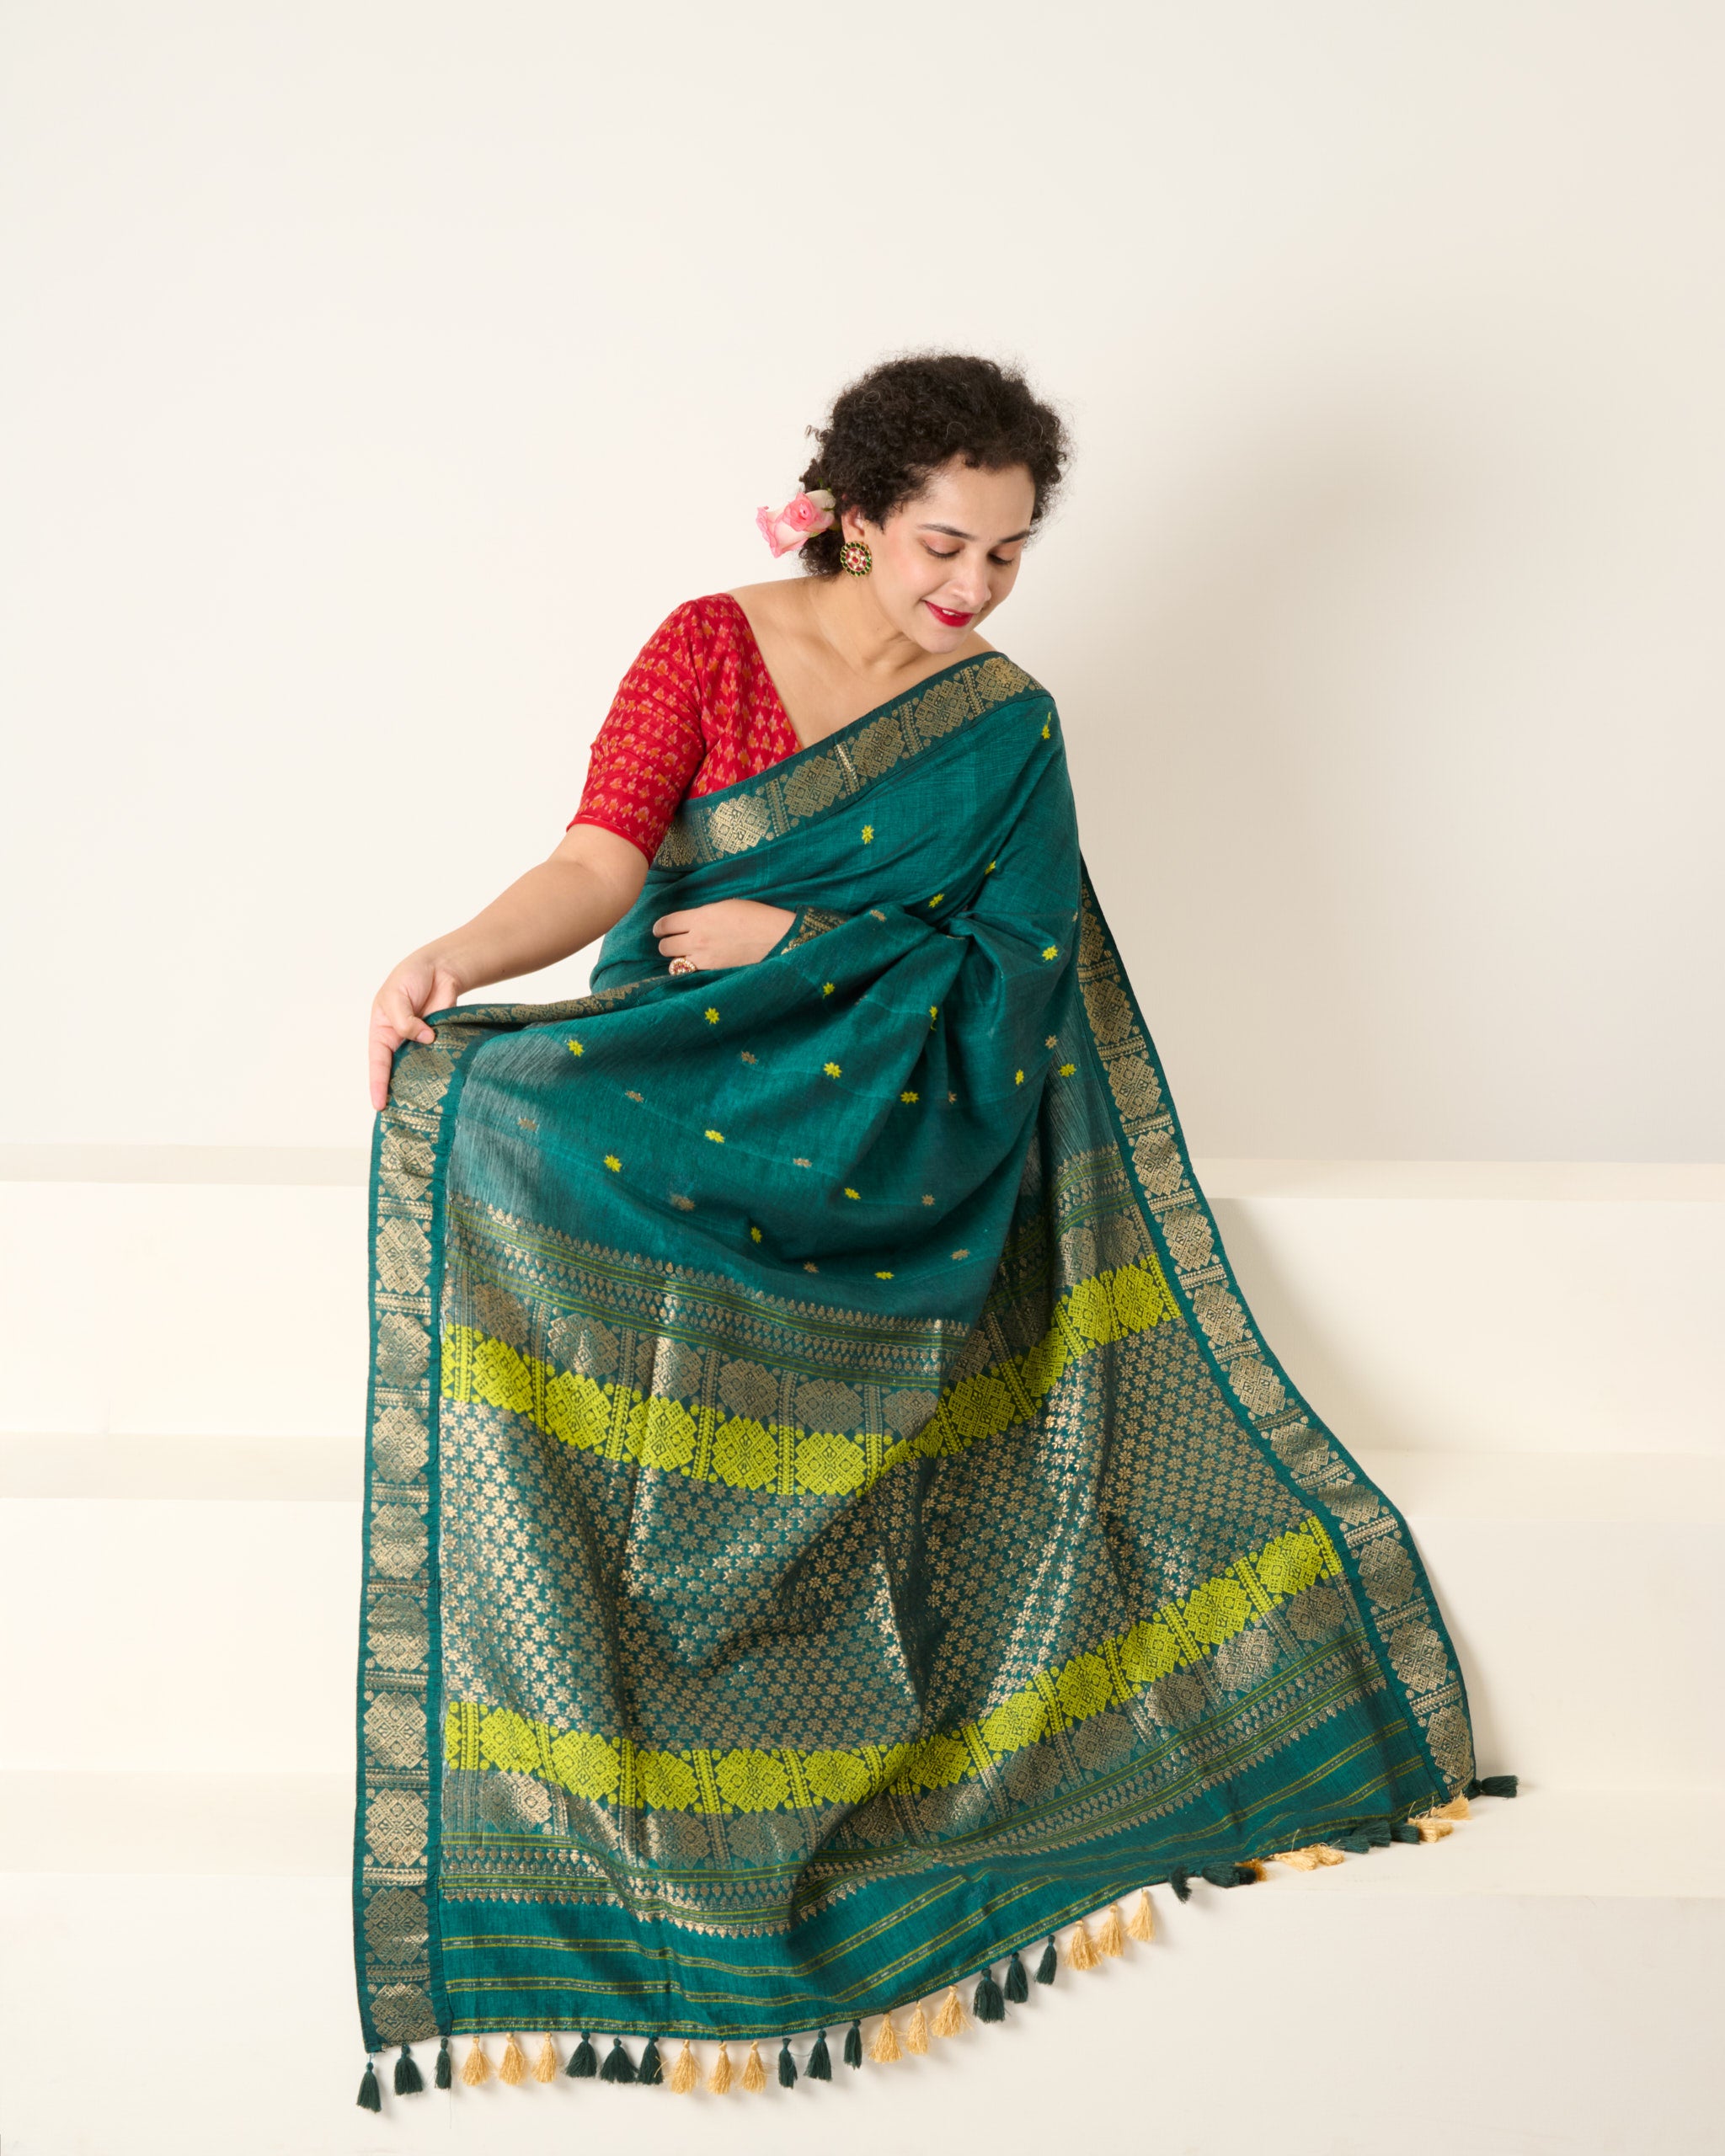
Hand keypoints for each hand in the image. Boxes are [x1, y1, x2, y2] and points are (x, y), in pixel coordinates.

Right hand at [368, 949, 465, 1110]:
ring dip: (423, 1081)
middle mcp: (401, 1041)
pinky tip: (446, 1080)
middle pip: (398, 1070)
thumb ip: (405, 1020)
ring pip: (420, 1067)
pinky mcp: (442, 1040)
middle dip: (399, 1090)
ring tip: (424, 1104)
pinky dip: (442, 1067)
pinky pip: (440, 1057)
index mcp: (382, 1031)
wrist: (440, 968)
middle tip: (402, 1113)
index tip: (379, 1105)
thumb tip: (426, 1039)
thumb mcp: (397, 997)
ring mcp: (422, 1042)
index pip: (378, 1063)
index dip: (377, 1084)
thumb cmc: (410, 978)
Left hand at [653, 899, 795, 969]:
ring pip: (675, 963)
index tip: (659, 929)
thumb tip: (691, 920)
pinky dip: (690, 969)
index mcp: (700, 917)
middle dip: (665, 943)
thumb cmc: (756, 916)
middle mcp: (697, 938)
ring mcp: (705, 958)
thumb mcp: (726, 905)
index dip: (659, 927)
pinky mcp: (714, 972)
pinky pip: (691, 973)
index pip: (666, 923)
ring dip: (676, 958)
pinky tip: (695, 965)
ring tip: (681, 955)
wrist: (776, 938)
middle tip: (669, 942)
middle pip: (665, 946)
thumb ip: (703, 914)